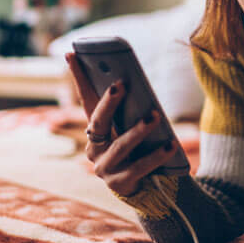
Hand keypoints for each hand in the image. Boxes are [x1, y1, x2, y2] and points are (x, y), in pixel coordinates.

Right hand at [65, 52, 176, 197]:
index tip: (72, 53)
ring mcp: (105, 167)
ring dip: (137, 130)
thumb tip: (135, 83)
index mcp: (96, 131)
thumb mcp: (132, 128)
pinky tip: (171, 144)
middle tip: (121, 84)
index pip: (85, 100)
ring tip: (154, 116)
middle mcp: (94, 148)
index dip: (78, 78)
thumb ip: (131, 111)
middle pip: (98, 122)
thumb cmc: (138, 150)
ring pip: (120, 146)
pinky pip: (140, 167)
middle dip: (108, 102)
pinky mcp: (120, 183)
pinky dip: (156, 155)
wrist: (144, 189)